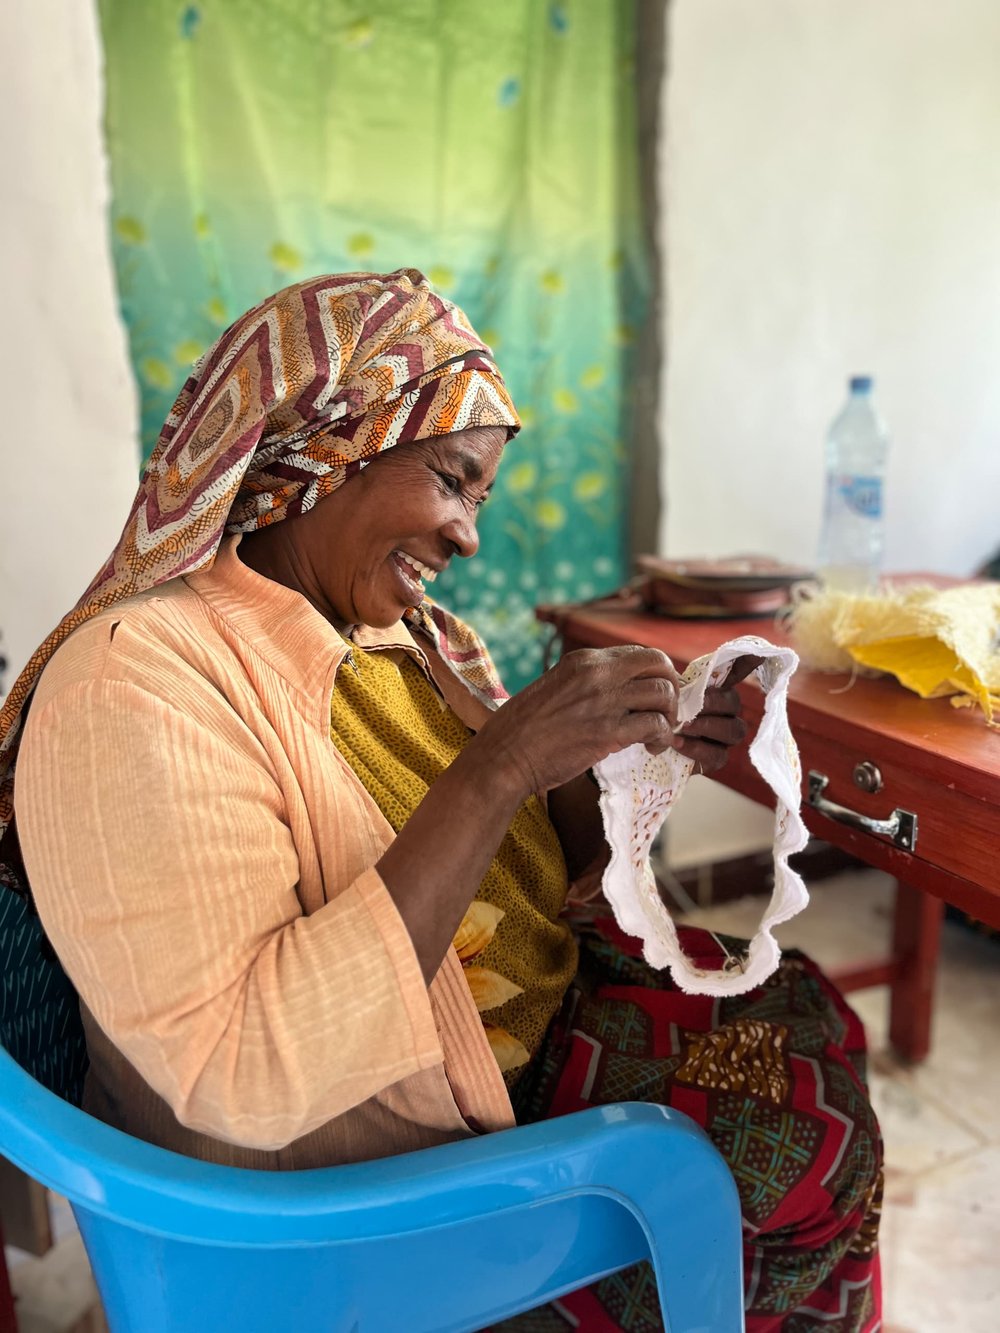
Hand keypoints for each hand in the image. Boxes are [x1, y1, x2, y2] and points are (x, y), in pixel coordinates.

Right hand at [475, 645, 680, 794]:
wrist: (504, 757)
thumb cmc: (521, 728)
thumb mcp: (554, 687)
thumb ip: (586, 683)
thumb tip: (616, 691)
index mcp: (584, 659)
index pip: (638, 653)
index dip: (657, 673)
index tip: (656, 693)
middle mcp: (598, 673)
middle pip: (659, 664)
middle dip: (672, 687)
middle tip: (668, 710)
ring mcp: (605, 701)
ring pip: (663, 694)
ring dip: (670, 715)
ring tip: (660, 734)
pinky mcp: (609, 733)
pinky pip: (655, 726)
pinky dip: (662, 737)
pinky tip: (653, 748)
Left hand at [671, 653, 758, 775]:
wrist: (651, 743)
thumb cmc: (661, 713)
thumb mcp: (666, 695)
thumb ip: (681, 684)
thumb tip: (685, 676)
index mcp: (717, 690)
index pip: (738, 672)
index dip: (748, 663)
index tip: (757, 654)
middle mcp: (727, 712)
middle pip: (733, 704)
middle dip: (712, 704)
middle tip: (690, 707)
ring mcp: (725, 737)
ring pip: (733, 730)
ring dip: (707, 726)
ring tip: (683, 727)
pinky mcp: (717, 758)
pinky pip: (718, 755)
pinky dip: (696, 748)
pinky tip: (677, 743)